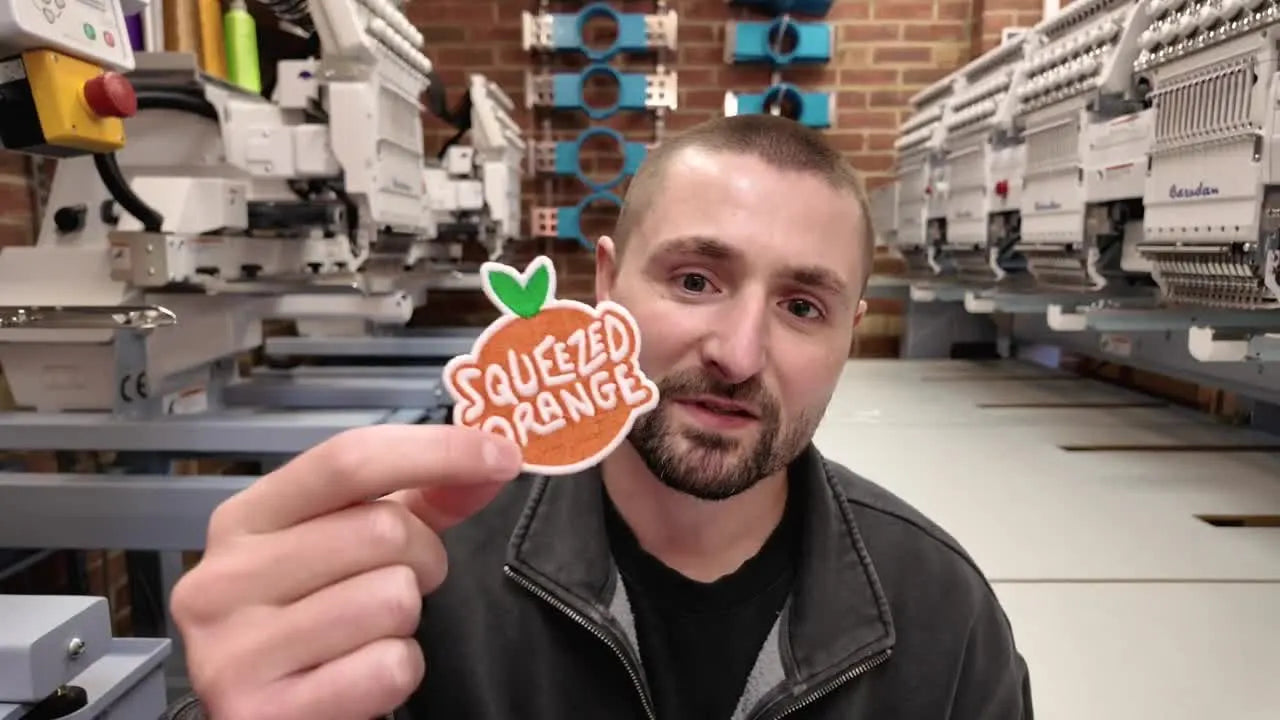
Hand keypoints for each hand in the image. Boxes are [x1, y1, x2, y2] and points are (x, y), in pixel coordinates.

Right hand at [169, 425, 522, 719]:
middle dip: (423, 557)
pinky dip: (396, 673)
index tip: (502, 455)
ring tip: (368, 634)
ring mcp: (235, 649)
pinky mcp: (262, 712)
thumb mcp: (347, 549)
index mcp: (243, 520)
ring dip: (405, 621)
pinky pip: (388, 667)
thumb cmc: (311, 625)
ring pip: (392, 598)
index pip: (348, 459)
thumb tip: (492, 461)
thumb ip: (418, 501)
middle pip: (383, 529)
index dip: (438, 451)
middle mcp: (224, 578)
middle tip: (403, 583)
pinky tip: (358, 677)